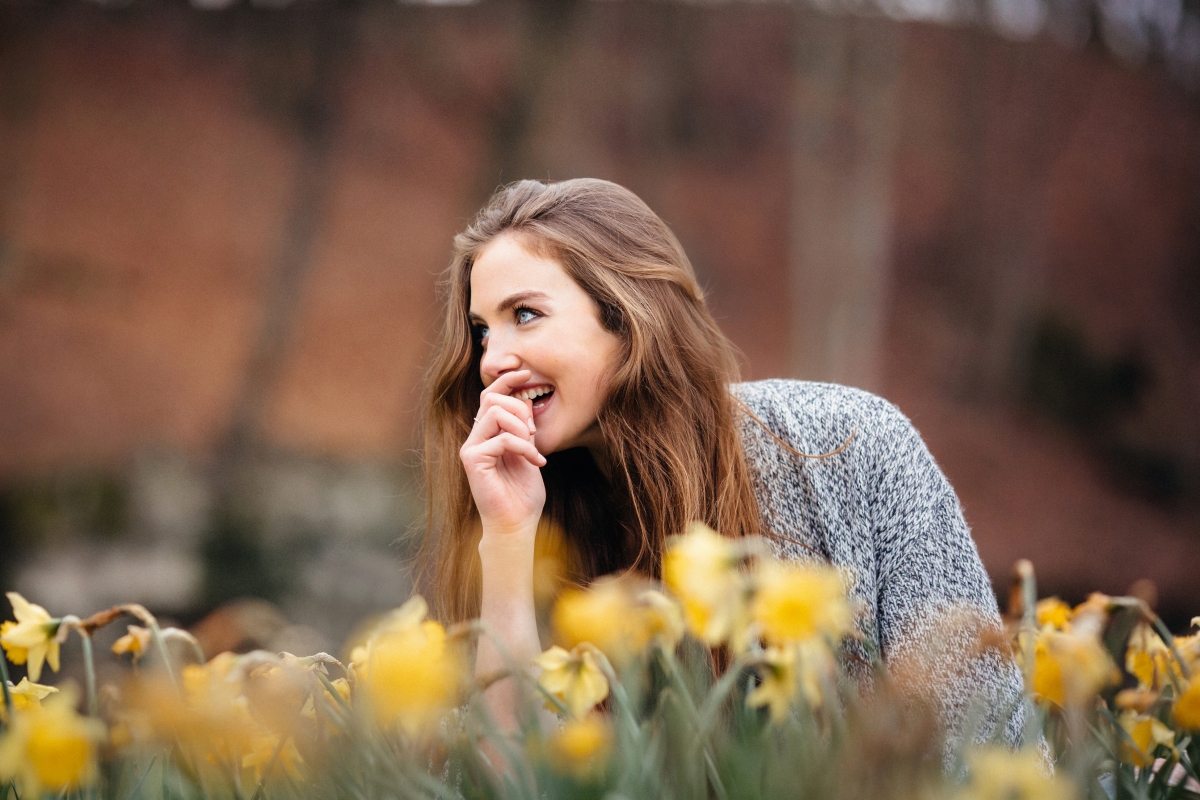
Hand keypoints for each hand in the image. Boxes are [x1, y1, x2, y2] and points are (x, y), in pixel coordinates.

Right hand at [459, 369, 546, 537]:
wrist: (517, 524)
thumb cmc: (523, 495)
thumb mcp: (529, 454)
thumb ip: (524, 429)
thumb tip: (527, 399)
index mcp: (486, 435)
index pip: (489, 396)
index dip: (506, 381)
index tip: (526, 373)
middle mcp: (474, 439)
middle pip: (491, 398)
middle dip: (519, 408)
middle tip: (533, 433)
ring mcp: (471, 448)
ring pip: (496, 413)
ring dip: (522, 428)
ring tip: (533, 449)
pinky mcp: (472, 460)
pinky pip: (502, 438)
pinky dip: (524, 447)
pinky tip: (537, 462)